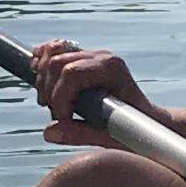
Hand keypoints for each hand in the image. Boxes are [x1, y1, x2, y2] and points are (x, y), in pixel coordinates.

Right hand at [30, 40, 158, 144]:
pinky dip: (42, 60)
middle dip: (49, 90)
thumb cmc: (135, 131)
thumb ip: (80, 134)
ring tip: (48, 103)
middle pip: (57, 62)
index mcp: (112, 69)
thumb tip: (49, 132)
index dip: (59, 98)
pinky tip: (37, 74)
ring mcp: (92, 56)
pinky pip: (55, 49)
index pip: (71, 73)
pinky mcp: (83, 59)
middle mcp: (102, 57)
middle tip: (55, 114)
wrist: (148, 122)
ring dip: (43, 79)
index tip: (61, 120)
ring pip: (53, 54)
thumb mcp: (110, 137)